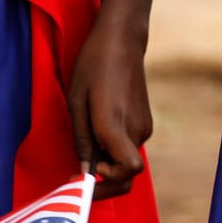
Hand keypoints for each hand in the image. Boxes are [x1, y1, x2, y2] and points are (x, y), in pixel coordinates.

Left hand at [69, 16, 151, 198]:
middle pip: (128, 175)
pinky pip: (129, 148)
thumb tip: (85, 170)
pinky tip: (99, 132)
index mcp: (115, 124)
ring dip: (108, 163)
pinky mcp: (145, 122)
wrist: (122, 39)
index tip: (85, 173)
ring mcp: (144, 126)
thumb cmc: (93, 65)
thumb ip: (81, 139)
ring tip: (88, 141)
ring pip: (127, 162)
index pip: (127, 171)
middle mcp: (136, 129)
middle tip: (82, 175)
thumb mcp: (76, 102)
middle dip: (106, 183)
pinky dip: (114, 150)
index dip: (106, 182)